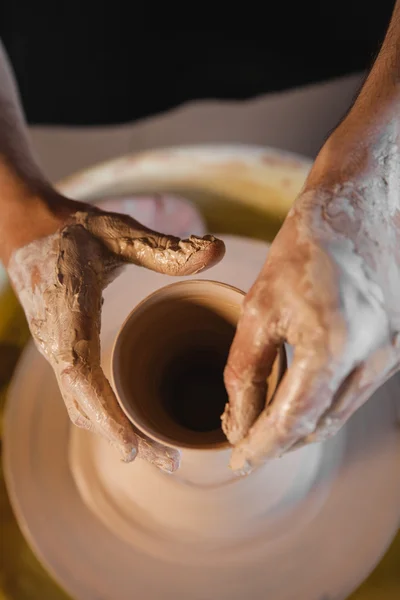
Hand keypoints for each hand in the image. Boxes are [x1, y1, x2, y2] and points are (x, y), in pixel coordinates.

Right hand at [7, 195, 224, 471]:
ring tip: (158, 454)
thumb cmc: (72, 229)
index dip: (105, 412)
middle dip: (124, 437)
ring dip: (115, 431)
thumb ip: (165, 247)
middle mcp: (56, 340)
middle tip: (170, 464)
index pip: (81, 374)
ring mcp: (54, 347)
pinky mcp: (59, 347)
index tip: (133, 446)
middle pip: (85, 405)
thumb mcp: (118, 232)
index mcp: (69, 313)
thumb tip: (219, 249)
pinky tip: (130, 424)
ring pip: (80, 404)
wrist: (25, 227)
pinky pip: (78, 392)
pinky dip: (103, 415)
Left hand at [223, 131, 399, 471]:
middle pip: (320, 425)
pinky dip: (324, 402)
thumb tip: (236, 417)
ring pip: (340, 412)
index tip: (237, 460)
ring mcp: (391, 352)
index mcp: (334, 346)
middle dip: (281, 441)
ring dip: (303, 426)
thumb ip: (246, 367)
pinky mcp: (395, 344)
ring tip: (267, 424)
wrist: (358, 204)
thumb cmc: (305, 245)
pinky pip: (356, 391)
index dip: (262, 447)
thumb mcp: (260, 305)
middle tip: (247, 443)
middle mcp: (372, 357)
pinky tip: (300, 396)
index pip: (293, 421)